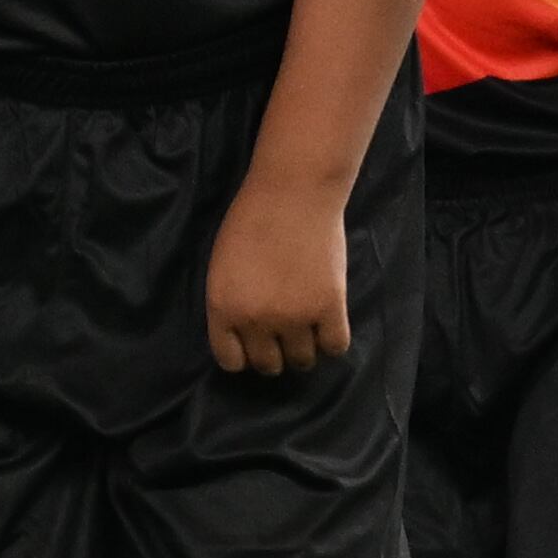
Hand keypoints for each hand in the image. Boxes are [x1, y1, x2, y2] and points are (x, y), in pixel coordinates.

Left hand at [201, 170, 353, 374]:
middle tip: (283, 334)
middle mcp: (256, 320)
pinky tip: (328, 323)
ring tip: (307, 328)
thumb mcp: (222, 265)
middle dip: (275, 353)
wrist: (293, 192)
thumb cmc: (252, 218)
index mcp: (223, 308)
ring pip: (302, 360)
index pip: (231, 361)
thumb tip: (244, 335)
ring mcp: (294, 318)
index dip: (244, 355)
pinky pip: (335, 346)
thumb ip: (230, 304)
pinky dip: (332, 340)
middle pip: (268, 365)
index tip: (254, 344)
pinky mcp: (330, 309)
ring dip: (304, 348)